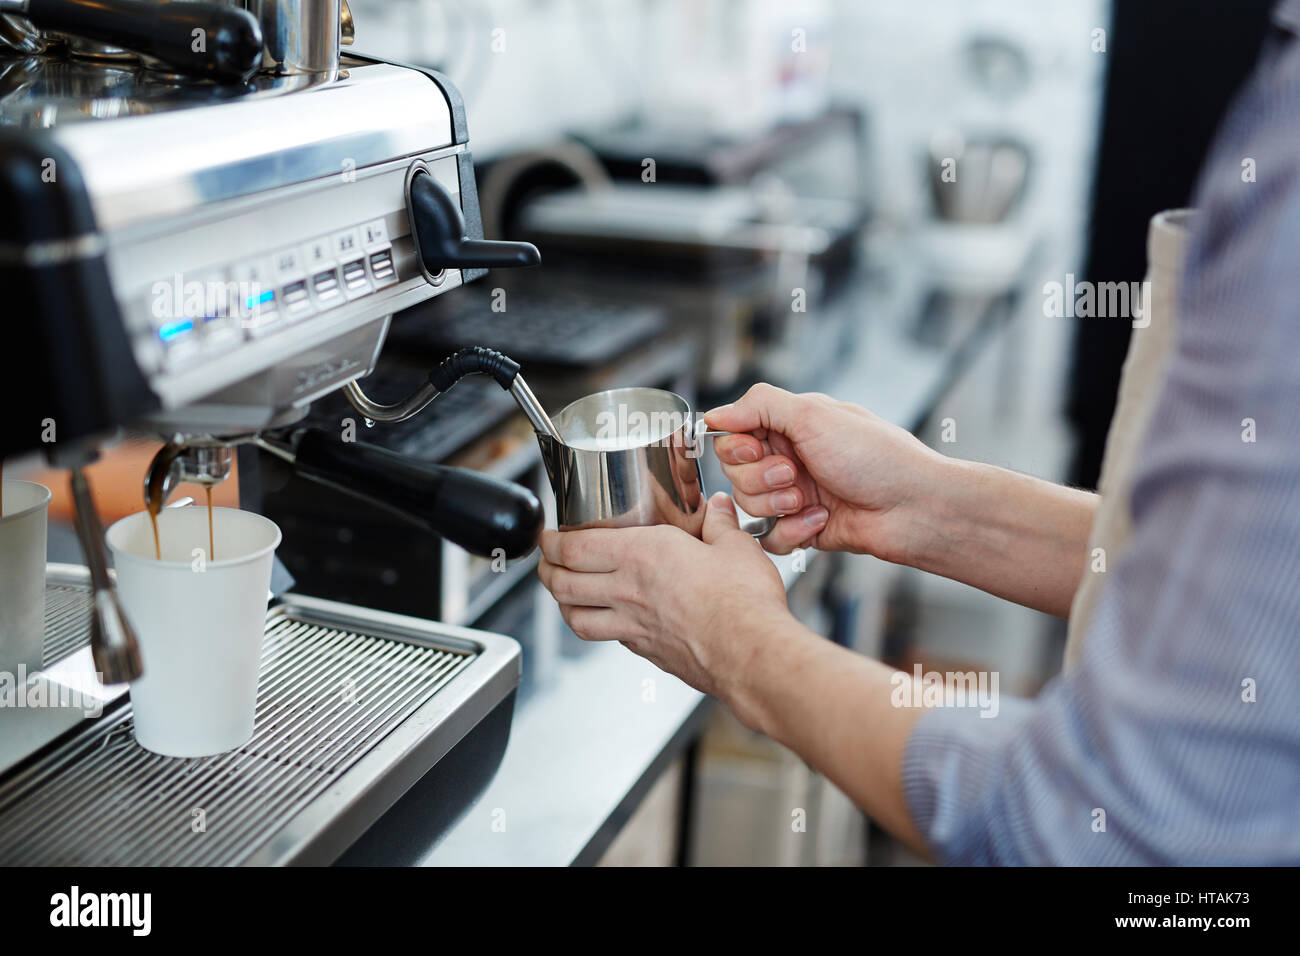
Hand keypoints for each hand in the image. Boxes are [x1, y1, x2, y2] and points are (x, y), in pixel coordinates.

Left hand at [537, 493, 793, 706]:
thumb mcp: (735, 546)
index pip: (573, 548)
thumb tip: (718, 508)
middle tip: (546, 562)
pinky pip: (609, 638)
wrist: (752, 654)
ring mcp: (633, 626)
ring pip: (576, 618)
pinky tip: (610, 621)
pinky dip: (599, 628)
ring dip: (562, 604)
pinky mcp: (647, 652)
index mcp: (641, 555)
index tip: (548, 535)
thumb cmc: (743, 602)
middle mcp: (628, 591)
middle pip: (562, 584)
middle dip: (546, 570)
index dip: (551, 542)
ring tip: (563, 595)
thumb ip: (720, 524)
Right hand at [705, 383, 946, 560]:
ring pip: (749, 506)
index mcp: (791, 426)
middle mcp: (790, 458)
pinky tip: (821, 521)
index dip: (736, 447)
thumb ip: (760, 406)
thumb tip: (716, 414)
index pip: (733, 435)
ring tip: (809, 500)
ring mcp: (795, 495)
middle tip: (793, 474)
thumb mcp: (814, 414)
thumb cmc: (876, 457)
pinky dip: (792, 531)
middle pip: (735, 473)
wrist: (914, 507)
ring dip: (776, 505)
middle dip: (760, 478)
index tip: (755, 450)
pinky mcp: (803, 529)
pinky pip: (771, 537)